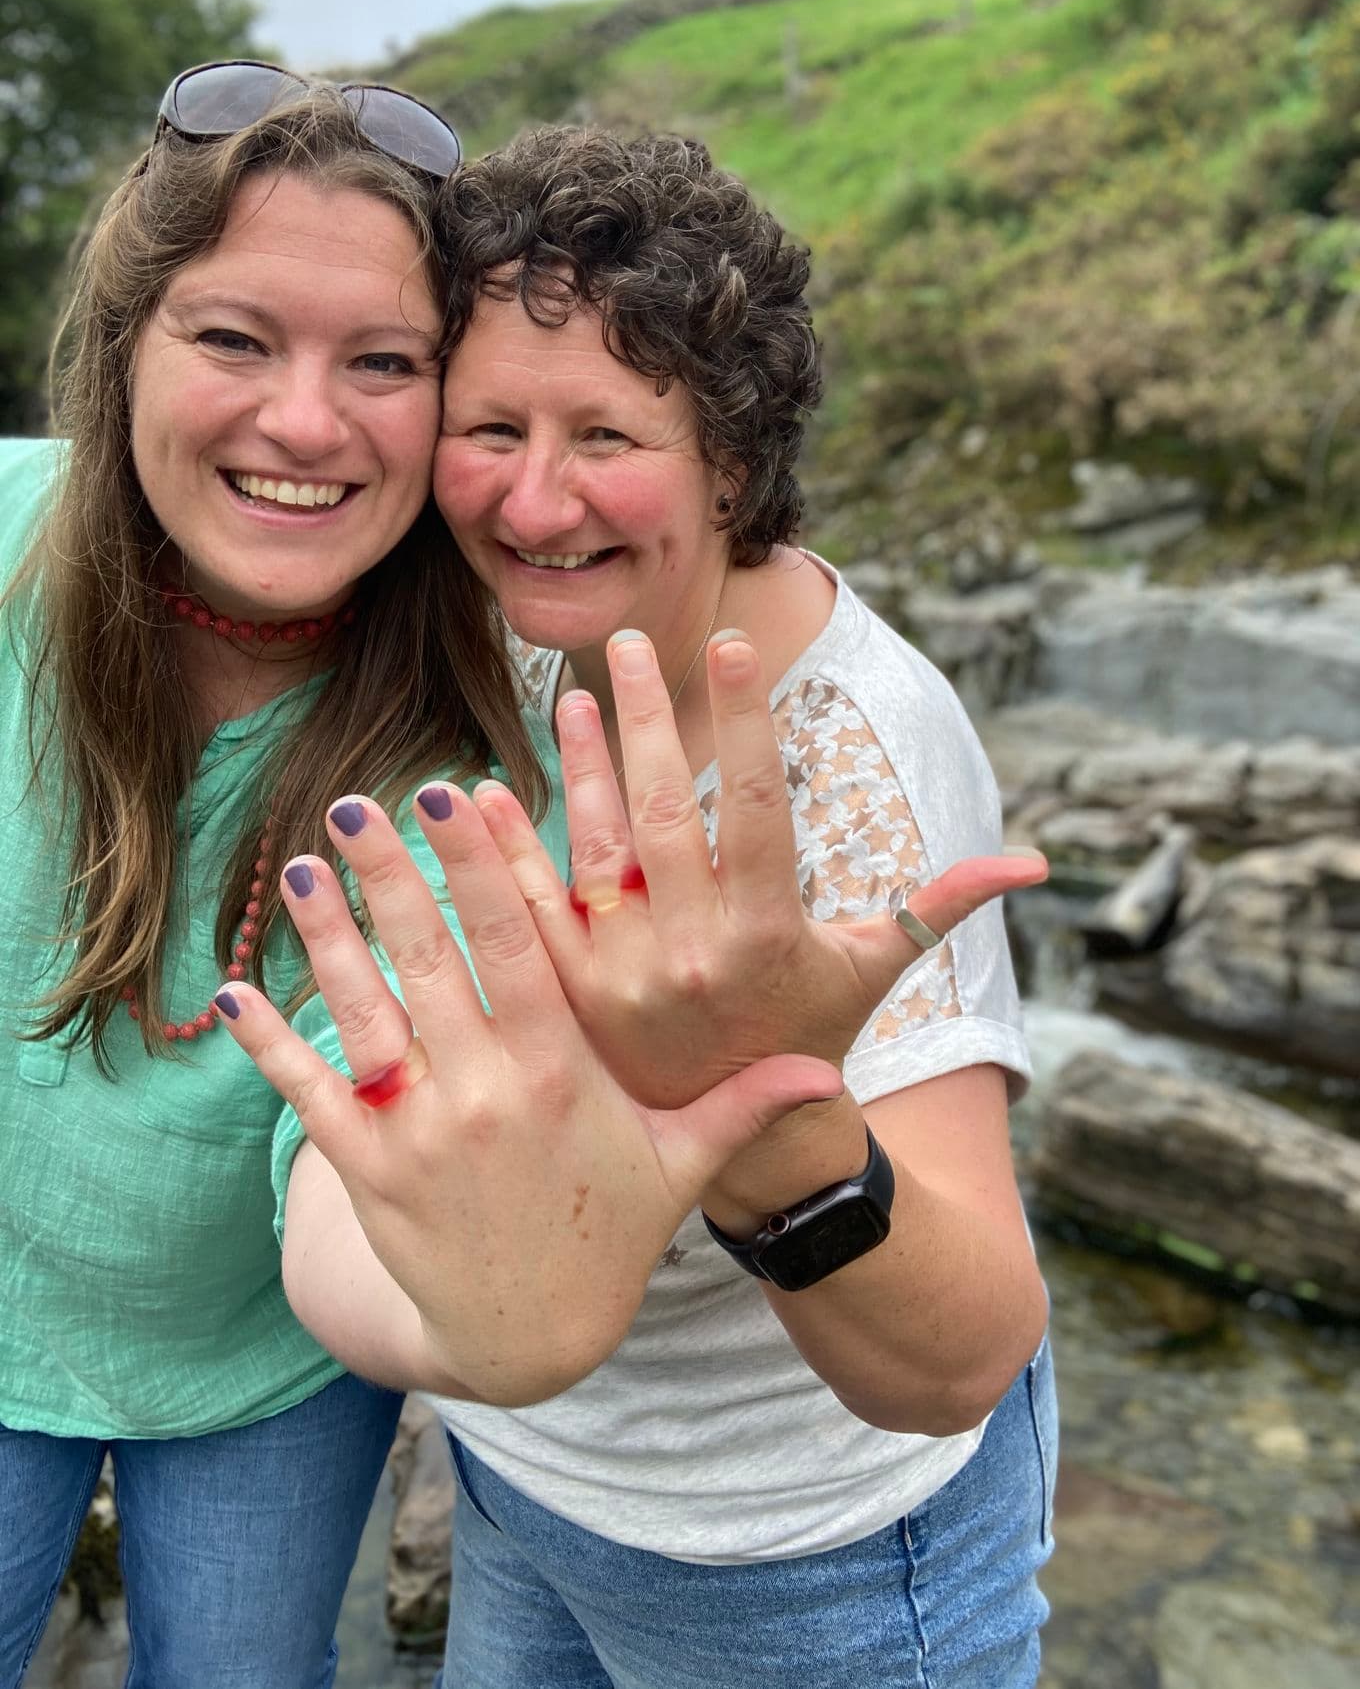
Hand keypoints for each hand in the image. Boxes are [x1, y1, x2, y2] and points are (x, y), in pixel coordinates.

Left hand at [216, 787, 840, 1403]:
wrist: (528, 1339)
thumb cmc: (609, 1230)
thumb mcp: (679, 1164)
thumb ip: (743, 1105)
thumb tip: (826, 1073)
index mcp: (560, 1071)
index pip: (518, 946)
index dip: (483, 867)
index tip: (456, 796)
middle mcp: (486, 1093)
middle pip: (430, 961)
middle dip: (391, 877)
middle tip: (355, 802)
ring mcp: (420, 1133)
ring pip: (365, 1015)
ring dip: (327, 938)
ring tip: (298, 867)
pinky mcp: (369, 1171)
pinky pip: (311, 1096)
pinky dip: (270, 1045)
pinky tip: (230, 993)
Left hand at [469, 628, 1047, 1109]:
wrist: (740, 1148)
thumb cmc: (811, 1032)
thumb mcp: (873, 969)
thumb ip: (942, 905)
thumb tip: (1037, 863)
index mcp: (767, 933)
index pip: (757, 806)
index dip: (745, 721)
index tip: (733, 645)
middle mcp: (691, 955)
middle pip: (664, 813)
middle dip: (646, 720)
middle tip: (629, 645)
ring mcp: (622, 981)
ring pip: (592, 851)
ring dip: (577, 768)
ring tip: (571, 695)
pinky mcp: (569, 1002)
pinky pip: (530, 912)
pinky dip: (505, 851)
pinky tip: (485, 791)